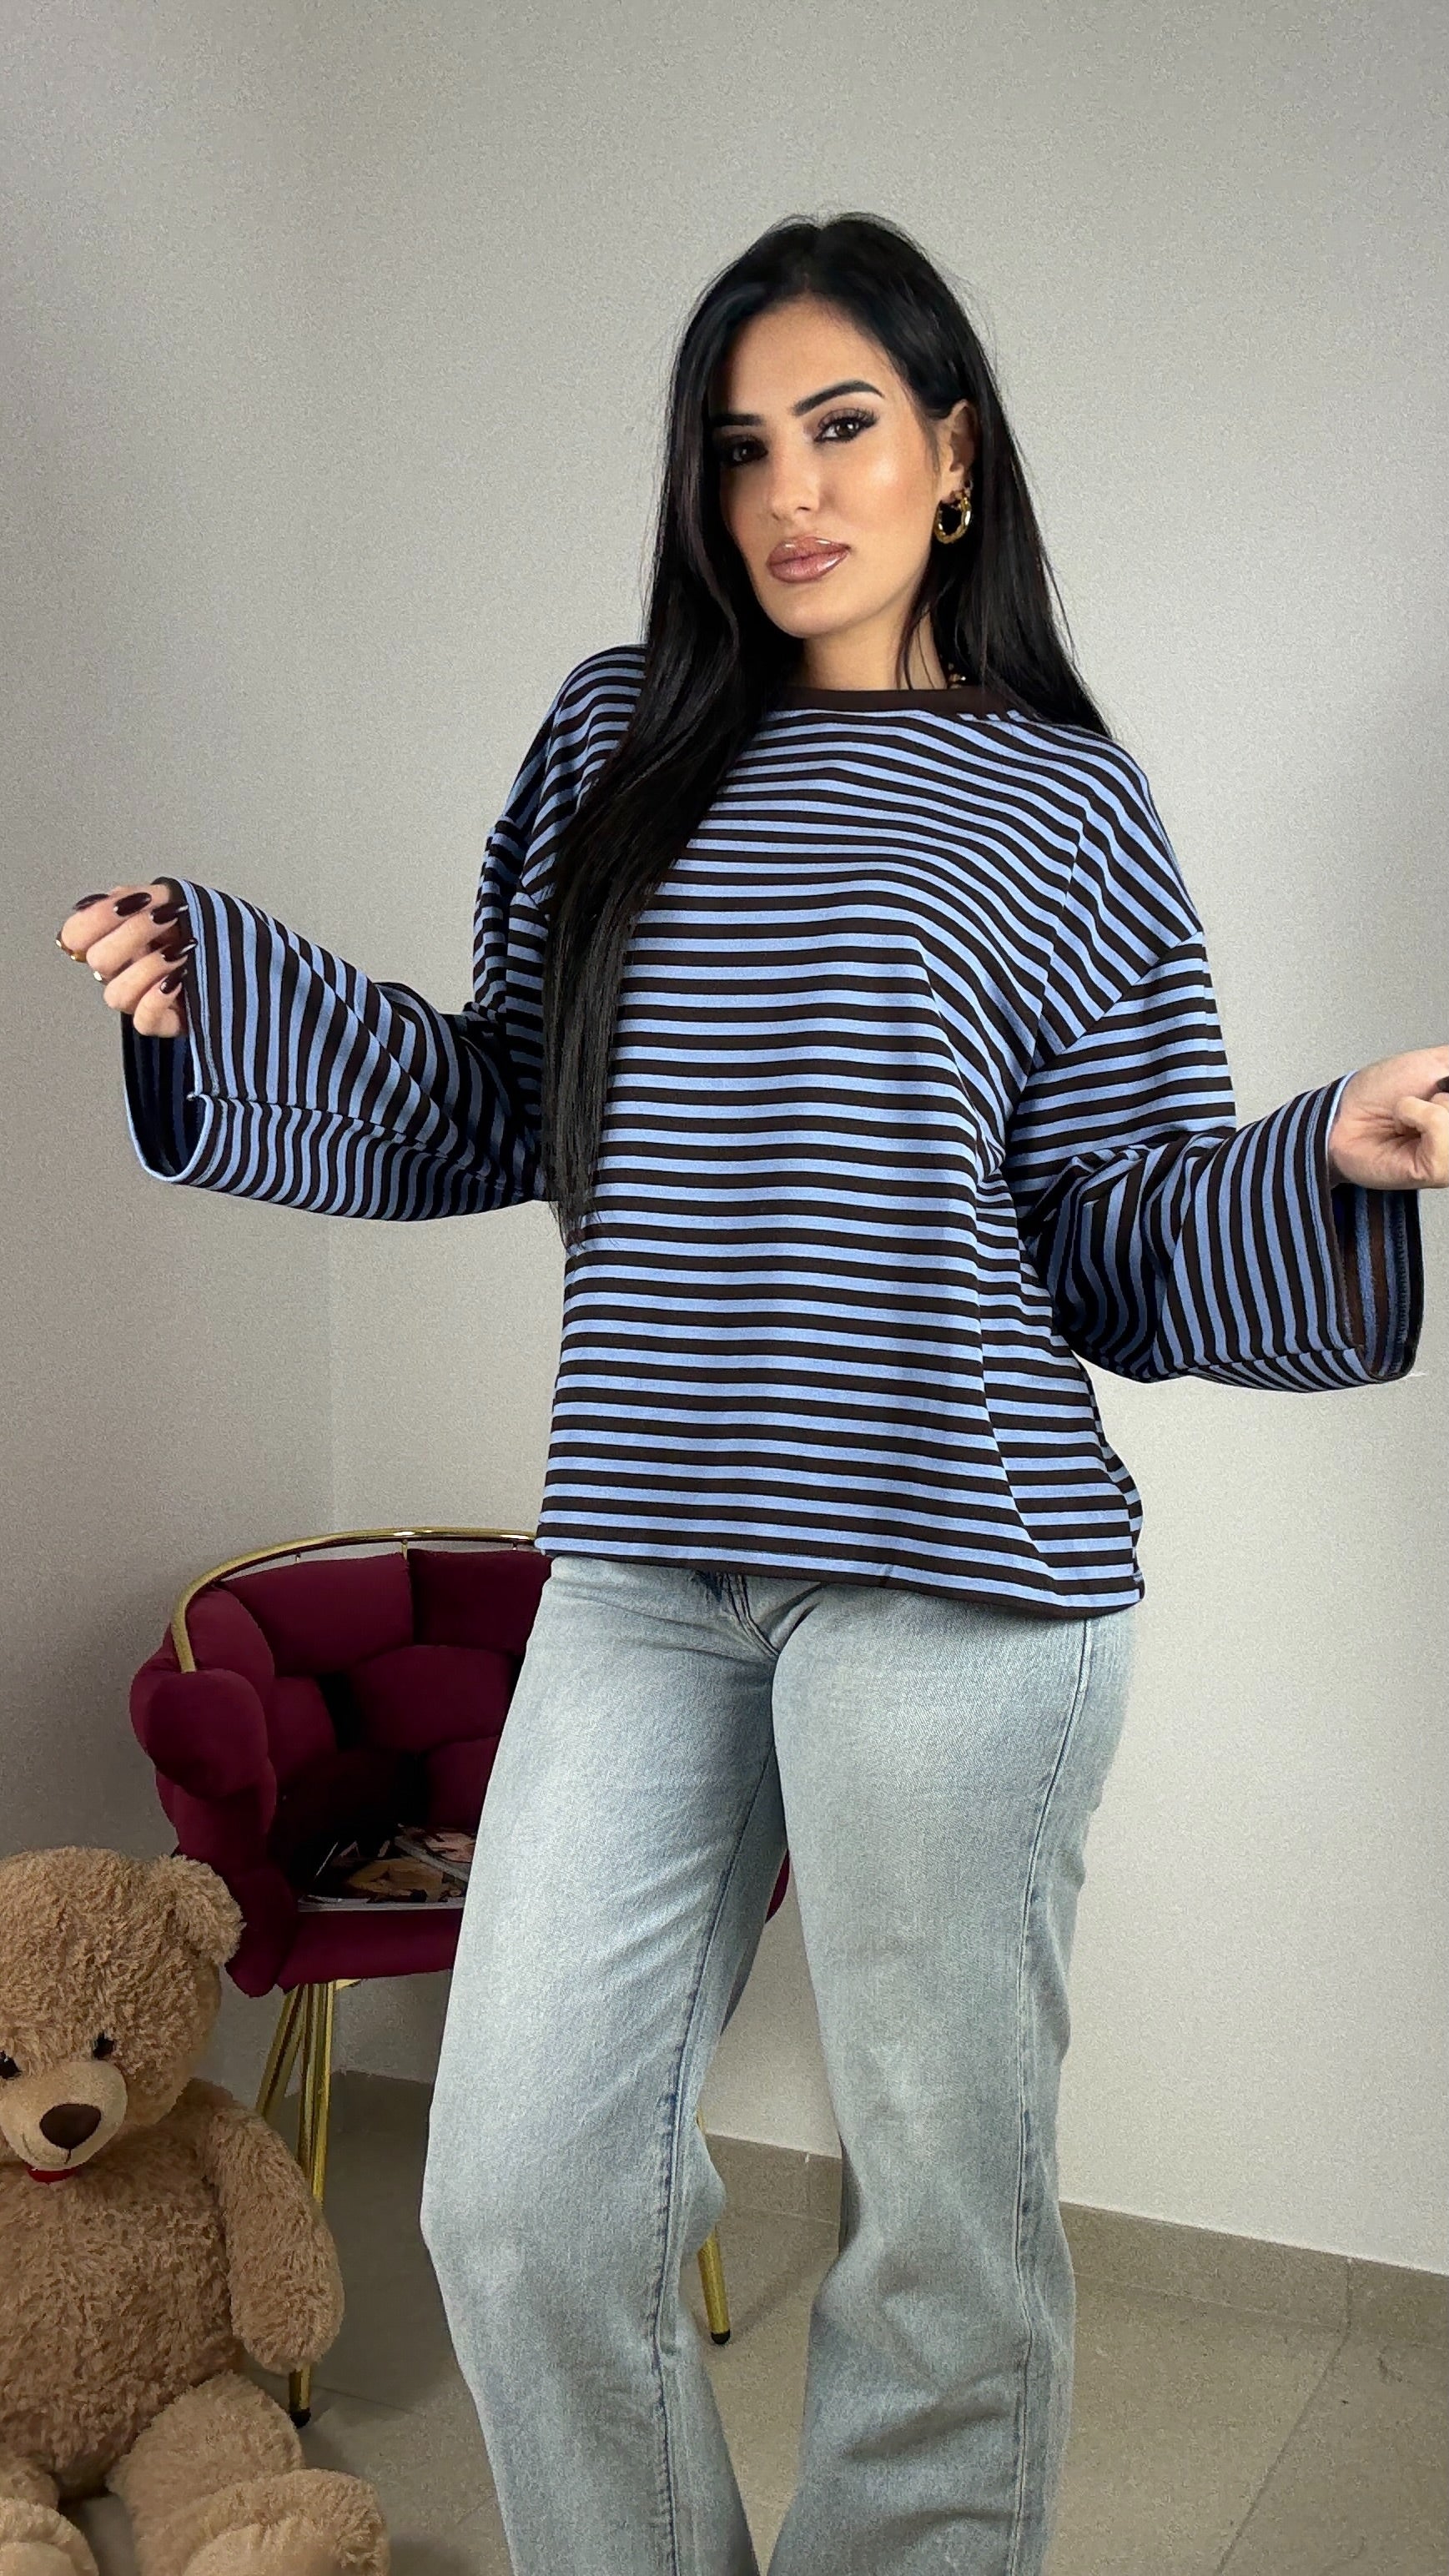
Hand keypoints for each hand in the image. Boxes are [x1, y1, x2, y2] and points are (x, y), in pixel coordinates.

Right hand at [54, 882, 191, 1037]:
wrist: (243, 957)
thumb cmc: (205, 932)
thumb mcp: (176, 902)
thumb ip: (144, 896)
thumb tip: (117, 897)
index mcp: (112, 941)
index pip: (76, 934)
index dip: (97, 917)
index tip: (136, 901)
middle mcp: (118, 972)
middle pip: (98, 960)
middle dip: (134, 933)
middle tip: (168, 917)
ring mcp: (137, 999)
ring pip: (116, 994)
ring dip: (149, 967)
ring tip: (182, 950)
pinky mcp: (160, 1023)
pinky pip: (142, 1022)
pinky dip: (158, 999)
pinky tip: (179, 979)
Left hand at [1326, 1046, 1448, 1189]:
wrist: (1341, 1113)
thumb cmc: (1379, 1093)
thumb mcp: (1436, 1063)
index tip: (1439, 1094)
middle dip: (1446, 1099)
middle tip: (1429, 1101)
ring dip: (1433, 1107)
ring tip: (1413, 1115)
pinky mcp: (1438, 1172)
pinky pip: (1444, 1134)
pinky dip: (1418, 1116)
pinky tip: (1405, 1125)